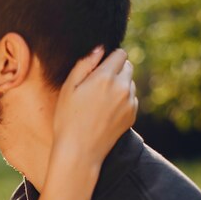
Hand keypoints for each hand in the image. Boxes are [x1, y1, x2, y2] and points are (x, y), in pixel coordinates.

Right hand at [53, 47, 137, 162]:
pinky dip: (122, 100)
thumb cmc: (67, 118)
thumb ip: (85, 64)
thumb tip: (100, 48)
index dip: (109, 58)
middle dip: (116, 69)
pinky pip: (131, 98)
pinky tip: (106, 111)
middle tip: (97, 84)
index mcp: (106, 77)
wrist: (79, 151)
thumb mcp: (68, 88)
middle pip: (128, 65)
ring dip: (120, 84)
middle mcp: (122, 87)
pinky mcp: (132, 115)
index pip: (120, 53)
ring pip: (130, 82)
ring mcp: (130, 102)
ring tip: (100, 100)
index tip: (97, 68)